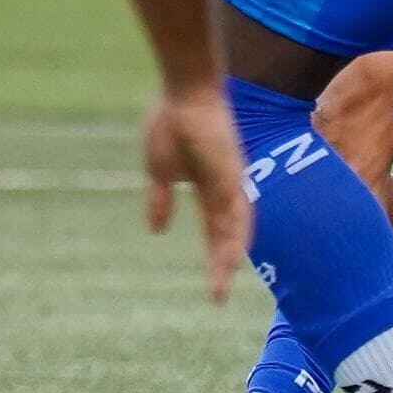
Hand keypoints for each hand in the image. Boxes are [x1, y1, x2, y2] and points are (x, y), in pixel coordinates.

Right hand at [144, 84, 252, 299]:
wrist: (184, 94)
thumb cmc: (171, 124)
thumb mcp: (159, 170)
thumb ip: (160, 200)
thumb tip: (157, 229)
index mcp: (208, 189)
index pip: (215, 230)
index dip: (214, 256)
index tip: (213, 284)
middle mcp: (226, 191)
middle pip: (227, 237)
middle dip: (221, 267)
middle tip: (216, 298)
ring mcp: (230, 184)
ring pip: (234, 230)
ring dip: (226, 259)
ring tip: (218, 287)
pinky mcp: (230, 176)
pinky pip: (235, 212)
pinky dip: (233, 237)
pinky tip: (230, 257)